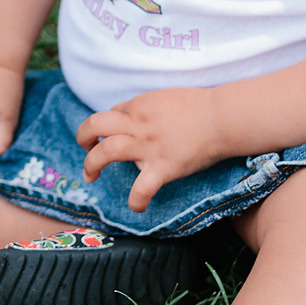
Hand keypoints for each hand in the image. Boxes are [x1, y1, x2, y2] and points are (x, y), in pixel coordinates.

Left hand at [76, 88, 226, 212]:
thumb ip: (146, 108)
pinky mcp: (163, 167)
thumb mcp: (164, 97)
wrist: (222, 118)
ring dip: (91, 164)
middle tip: (86, 149)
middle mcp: (138, 125)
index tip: (111, 135)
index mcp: (138, 106)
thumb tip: (132, 118)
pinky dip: (136, 200)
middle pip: (95, 125)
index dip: (107, 126)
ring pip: (106, 152)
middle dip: (83, 137)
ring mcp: (148, 147)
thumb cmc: (199, 107)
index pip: (110, 114)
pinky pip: (142, 188)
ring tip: (91, 176)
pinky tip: (137, 207)